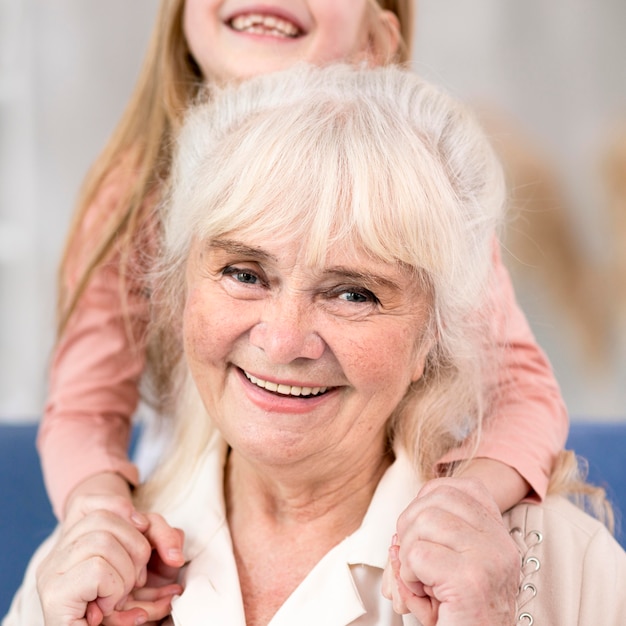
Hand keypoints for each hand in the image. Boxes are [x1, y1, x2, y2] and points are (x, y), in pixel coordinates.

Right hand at [38, 501, 183, 624]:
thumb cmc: (121, 608)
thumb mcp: (144, 565)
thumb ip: (160, 540)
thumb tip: (176, 556)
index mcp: (72, 546)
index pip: (94, 503)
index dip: (125, 512)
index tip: (142, 535)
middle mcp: (56, 557)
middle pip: (103, 519)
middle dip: (135, 548)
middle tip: (135, 580)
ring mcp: (51, 575)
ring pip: (102, 542)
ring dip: (125, 575)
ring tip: (119, 596)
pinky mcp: (55, 597)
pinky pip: (98, 570)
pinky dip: (114, 589)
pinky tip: (107, 607)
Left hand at [382, 478, 519, 625]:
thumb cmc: (461, 618)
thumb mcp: (447, 573)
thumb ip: (426, 543)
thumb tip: (397, 535)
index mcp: (498, 537)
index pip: (463, 488)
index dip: (430, 499)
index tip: (421, 529)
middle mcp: (499, 543)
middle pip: (437, 498)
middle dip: (410, 525)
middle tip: (415, 559)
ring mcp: (488, 558)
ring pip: (424, 521)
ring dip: (408, 552)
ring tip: (421, 579)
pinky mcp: (470, 579)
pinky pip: (417, 554)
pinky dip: (408, 575)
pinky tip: (424, 593)